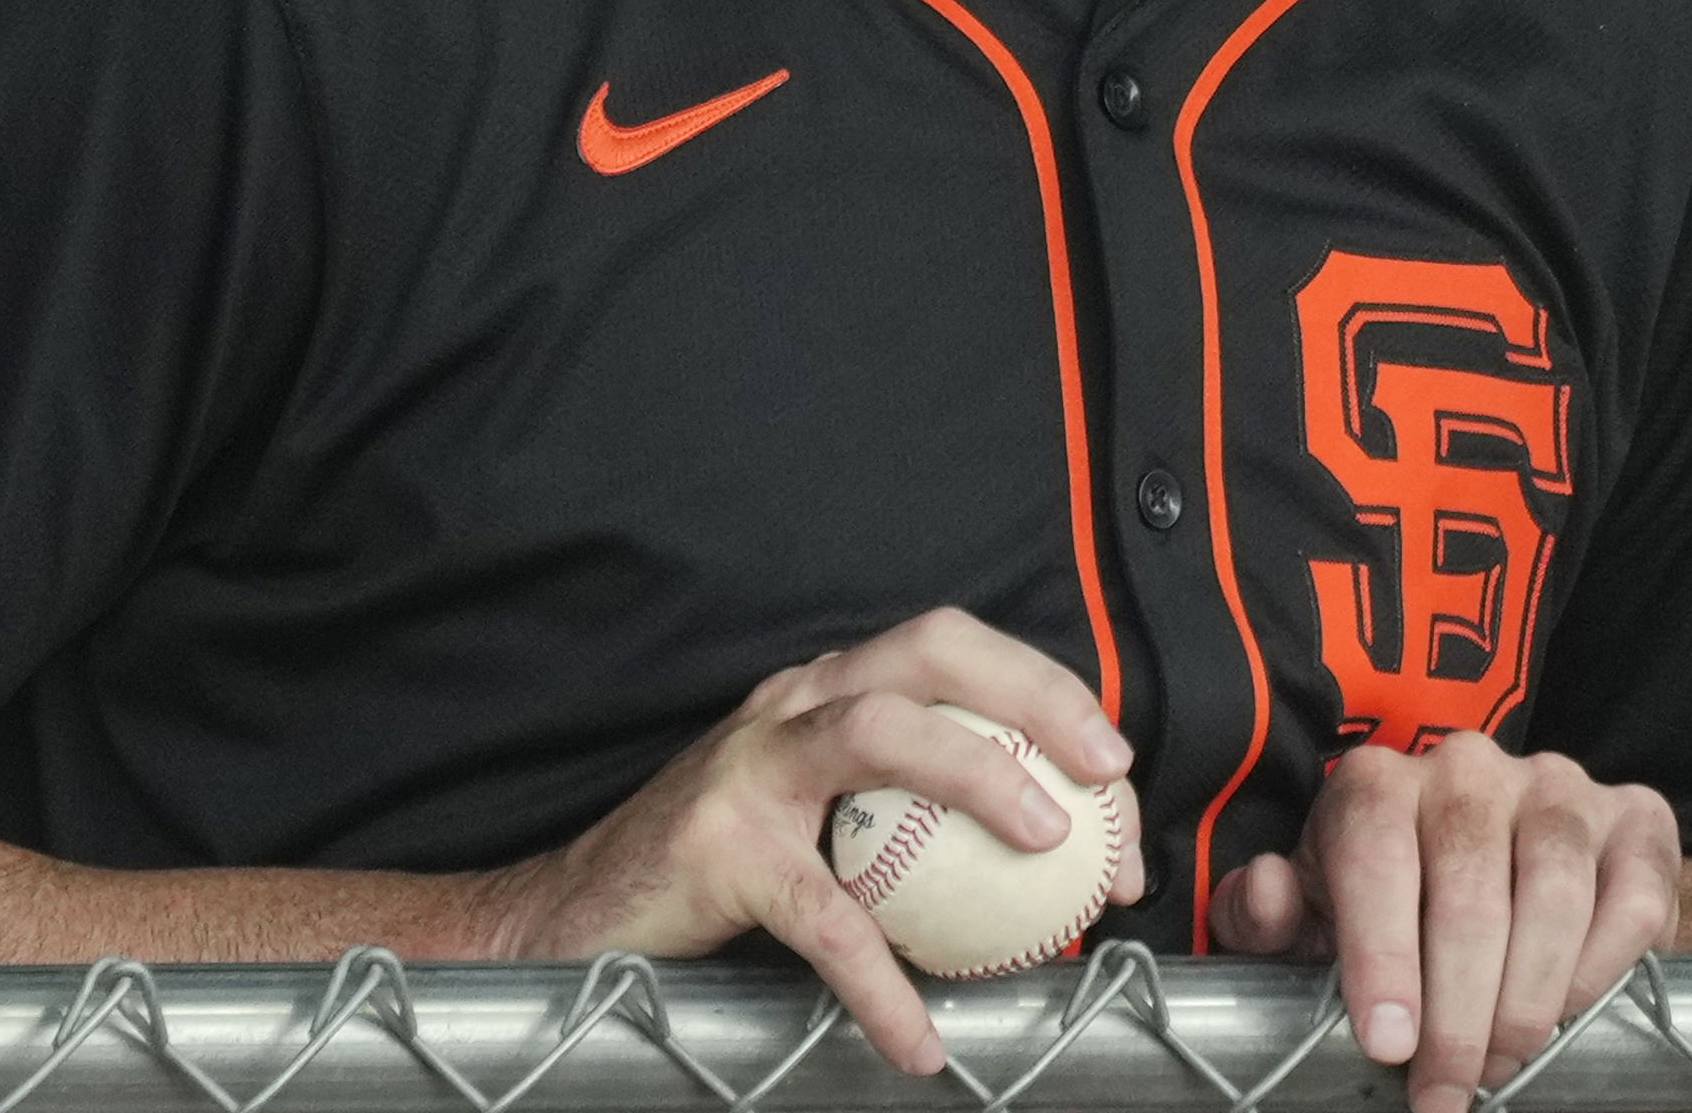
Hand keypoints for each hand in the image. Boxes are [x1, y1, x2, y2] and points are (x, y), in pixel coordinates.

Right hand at [479, 608, 1141, 1075]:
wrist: (576, 917)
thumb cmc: (721, 872)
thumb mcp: (827, 822)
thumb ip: (913, 817)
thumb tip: (1049, 865)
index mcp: (831, 692)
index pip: (957, 653)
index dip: (1049, 697)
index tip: (1114, 777)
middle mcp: (795, 705)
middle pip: (930, 653)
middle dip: (1035, 696)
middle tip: (1106, 776)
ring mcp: (751, 767)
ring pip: (880, 734)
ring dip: (980, 778)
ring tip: (1049, 849)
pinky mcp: (718, 848)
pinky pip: (822, 914)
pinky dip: (881, 980)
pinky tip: (919, 1037)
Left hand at [1213, 734, 1678, 1112]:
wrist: (1481, 867)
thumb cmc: (1385, 904)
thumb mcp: (1312, 913)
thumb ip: (1269, 913)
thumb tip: (1268, 895)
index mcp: (1377, 784)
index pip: (1376, 855)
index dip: (1381, 956)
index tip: (1389, 1043)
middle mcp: (1469, 767)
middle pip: (1469, 889)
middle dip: (1458, 1012)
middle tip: (1447, 1089)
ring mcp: (1559, 787)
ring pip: (1554, 893)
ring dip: (1527, 1000)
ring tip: (1502, 1064)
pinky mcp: (1635, 819)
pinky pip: (1633, 898)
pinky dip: (1602, 969)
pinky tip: (1565, 1012)